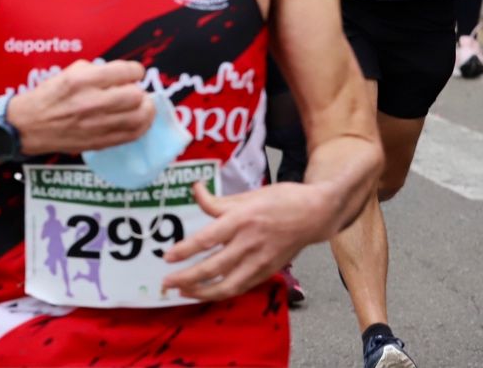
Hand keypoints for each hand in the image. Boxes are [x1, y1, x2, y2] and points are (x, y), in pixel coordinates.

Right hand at [5, 60, 154, 154]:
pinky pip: (131, 135)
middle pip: (135, 96)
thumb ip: (96, 71)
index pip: (125, 72)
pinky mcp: (99, 142)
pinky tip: (139, 120)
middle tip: (134, 91)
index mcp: (82, 80)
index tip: (134, 73)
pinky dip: (141, 126)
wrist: (29, 125)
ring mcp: (96, 125)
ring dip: (145, 109)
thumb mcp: (67, 72)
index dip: (135, 71)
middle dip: (139, 91)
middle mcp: (90, 102)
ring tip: (141, 106)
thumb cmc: (48, 97)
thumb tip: (120, 75)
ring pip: (138, 117)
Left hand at [161, 181, 331, 300]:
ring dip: (202, 292)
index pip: (208, 239)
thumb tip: (195, 190)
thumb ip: (218, 201)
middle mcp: (250, 243)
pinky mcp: (268, 272)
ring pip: (227, 285)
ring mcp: (260, 261)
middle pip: (213, 267)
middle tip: (166, 282)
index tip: (167, 257)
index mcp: (242, 220)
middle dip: (187, 278)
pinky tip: (206, 292)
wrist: (316, 215)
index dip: (186, 250)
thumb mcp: (248, 195)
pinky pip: (241, 287)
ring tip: (182, 291)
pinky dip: (222, 292)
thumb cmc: (281, 200)